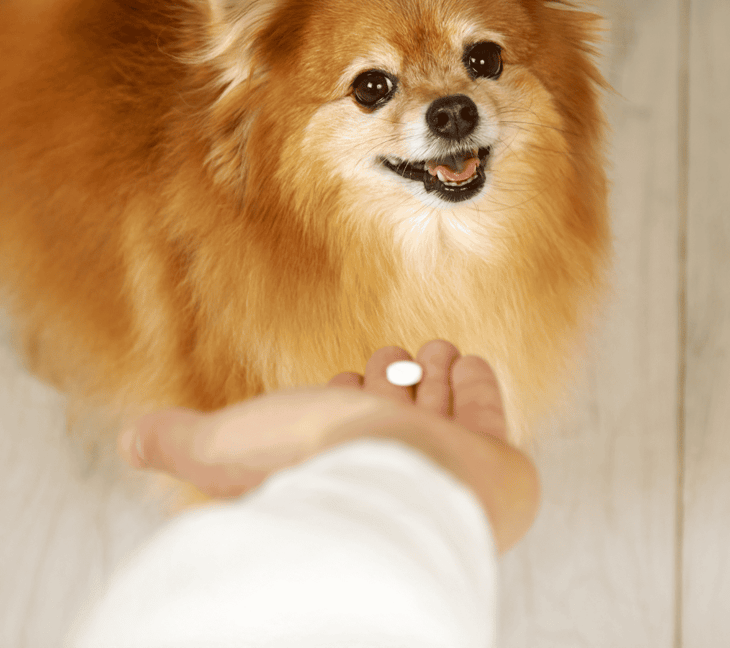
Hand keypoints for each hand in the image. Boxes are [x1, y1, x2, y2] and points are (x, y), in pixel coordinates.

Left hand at [119, 340, 539, 550]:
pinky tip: (464, 365)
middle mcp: (393, 461)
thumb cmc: (321, 465)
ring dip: (434, 373)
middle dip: (392, 378)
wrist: (410, 480)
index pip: (347, 419)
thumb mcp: (229, 447)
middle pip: (395, 407)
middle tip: (390, 363)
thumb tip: (128, 439)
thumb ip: (183, 442)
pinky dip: (475, 381)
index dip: (342, 394)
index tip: (338, 379)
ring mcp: (447, 459)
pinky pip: (486, 402)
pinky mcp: (495, 456)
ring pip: (441, 401)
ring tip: (432, 356)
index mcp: (340, 460)